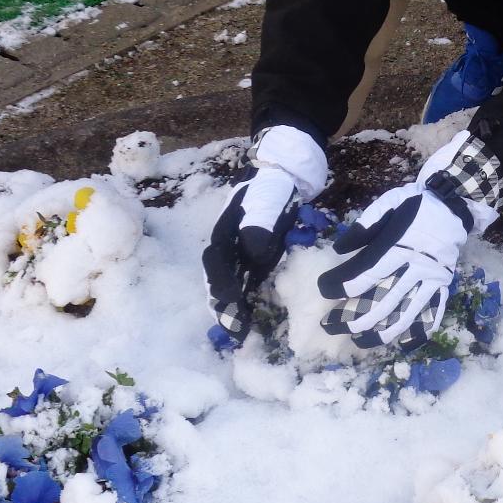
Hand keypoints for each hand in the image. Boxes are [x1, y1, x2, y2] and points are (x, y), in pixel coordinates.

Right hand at [202, 125, 327, 341]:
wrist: (286, 170)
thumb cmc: (274, 182)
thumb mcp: (268, 197)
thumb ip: (258, 221)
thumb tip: (252, 253)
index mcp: (225, 228)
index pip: (216, 259)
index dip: (221, 281)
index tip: (230, 300)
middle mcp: (230, 243)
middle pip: (218, 276)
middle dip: (222, 303)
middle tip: (231, 329)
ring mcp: (243, 250)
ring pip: (231, 282)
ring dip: (232, 306)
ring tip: (238, 332)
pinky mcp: (259, 257)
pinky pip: (248, 281)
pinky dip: (248, 299)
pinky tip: (253, 318)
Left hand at [316, 139, 497, 349]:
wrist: (455, 205)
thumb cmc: (417, 205)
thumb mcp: (389, 203)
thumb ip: (364, 225)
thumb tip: (338, 249)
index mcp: (398, 245)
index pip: (364, 272)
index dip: (341, 284)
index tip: (324, 290)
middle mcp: (415, 266)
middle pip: (382, 299)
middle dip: (355, 316)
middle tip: (332, 326)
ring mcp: (432, 279)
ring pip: (406, 312)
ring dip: (382, 331)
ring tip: (362, 342)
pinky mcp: (443, 286)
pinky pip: (433, 313)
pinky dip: (419, 331)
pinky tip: (403, 345)